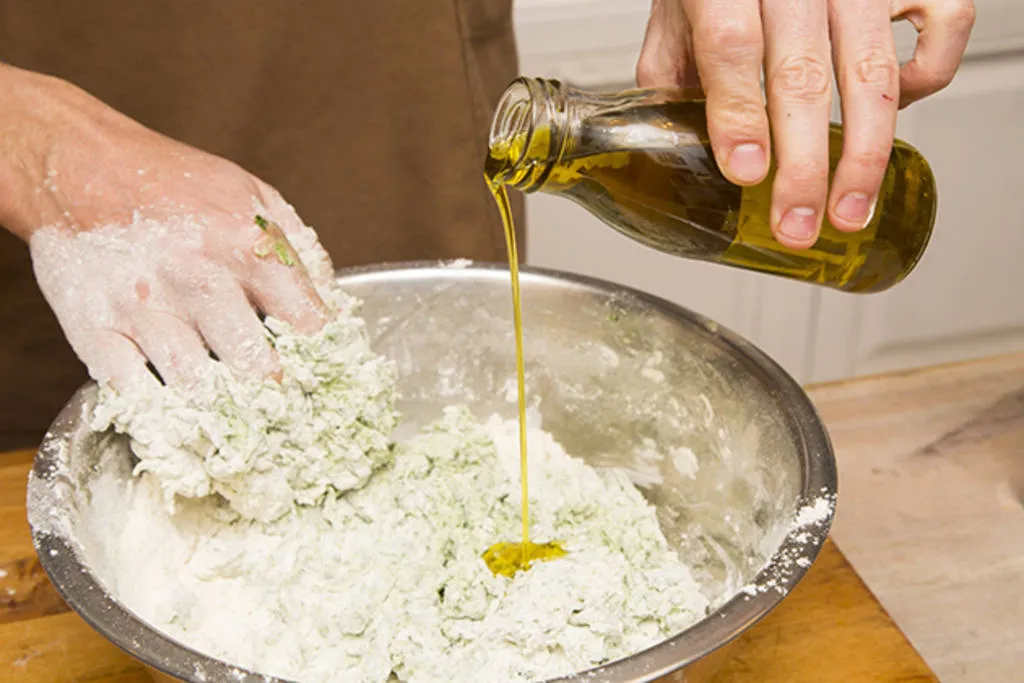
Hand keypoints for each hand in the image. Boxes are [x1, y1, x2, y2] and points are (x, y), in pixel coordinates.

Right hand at [0, 65, 335, 391]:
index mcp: (247, 242)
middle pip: (256, 367)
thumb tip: (327, 305)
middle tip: (278, 407)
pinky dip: (159, 412)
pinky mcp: (93, 328)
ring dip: (219, 408)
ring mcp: (144, 306)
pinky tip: (177, 411)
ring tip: (231, 414)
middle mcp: (199, 276)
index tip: (320, 376)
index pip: (307, 324)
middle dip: (273, 393)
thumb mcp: (250, 192)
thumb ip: (296, 247)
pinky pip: (133, 394)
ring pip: (197, 389)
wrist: (73, 159)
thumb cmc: (169, 179)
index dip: (320, 359)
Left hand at [636, 0, 974, 248]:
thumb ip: (673, 74)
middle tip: (797, 224)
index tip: (747, 172)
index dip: (739, 114)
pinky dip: (927, 77)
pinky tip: (894, 115)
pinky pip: (943, 23)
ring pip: (873, 69)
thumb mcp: (677, 15)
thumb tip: (677, 147)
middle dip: (803, 164)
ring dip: (863, 154)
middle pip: (802, 73)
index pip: (732, 46)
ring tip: (849, 210)